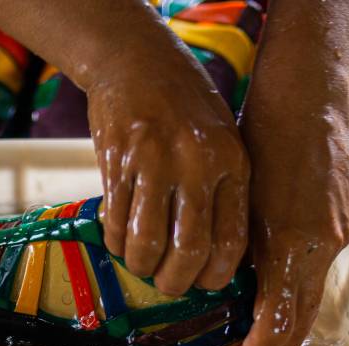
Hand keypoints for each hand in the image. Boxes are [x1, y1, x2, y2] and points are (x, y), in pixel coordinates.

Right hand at [87, 55, 249, 295]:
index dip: (214, 276)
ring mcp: (155, 162)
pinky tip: (120, 238)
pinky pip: (116, 222)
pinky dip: (116, 242)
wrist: (135, 59)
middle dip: (174, 282)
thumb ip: (223, 192)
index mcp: (232, 163)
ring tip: (140, 263)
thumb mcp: (223, 142)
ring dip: (141, 266)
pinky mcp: (118, 162)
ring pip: (148, 243)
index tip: (202, 281)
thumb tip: (215, 256)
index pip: (231, 242)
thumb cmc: (184, 106)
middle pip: (189, 252)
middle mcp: (197, 165)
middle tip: (166, 283)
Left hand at [227, 105, 348, 345]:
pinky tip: (277, 302)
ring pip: (311, 300)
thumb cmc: (263, 140)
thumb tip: (224, 287)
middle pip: (303, 322)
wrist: (306, 100)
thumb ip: (238, 247)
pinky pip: (317, 275)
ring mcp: (336, 237)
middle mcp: (322, 248)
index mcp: (291, 244)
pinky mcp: (341, 226)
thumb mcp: (241, 199)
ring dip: (287, 328)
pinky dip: (296, 297)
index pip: (278, 321)